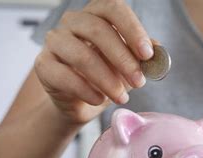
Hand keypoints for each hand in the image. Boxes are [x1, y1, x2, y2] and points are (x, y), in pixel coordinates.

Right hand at [34, 0, 153, 124]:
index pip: (113, 8)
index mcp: (97, 14)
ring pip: (81, 55)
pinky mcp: (43, 65)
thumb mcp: (130, 66)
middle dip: (123, 59)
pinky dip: (86, 90)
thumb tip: (159, 53)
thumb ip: (143, 57)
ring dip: (107, 79)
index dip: (132, 30)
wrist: (83, 102)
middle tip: (139, 82)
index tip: (147, 55)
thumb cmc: (108, 76)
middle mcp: (73, 21)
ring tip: (122, 97)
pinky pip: (64, 75)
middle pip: (98, 30)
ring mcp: (55, 41)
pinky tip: (99, 100)